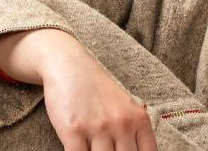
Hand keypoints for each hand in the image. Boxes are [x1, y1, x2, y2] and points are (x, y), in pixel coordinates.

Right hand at [0, 28, 157, 150]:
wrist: (69, 65)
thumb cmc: (97, 89)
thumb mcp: (125, 106)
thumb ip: (135, 132)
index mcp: (139, 119)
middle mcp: (121, 124)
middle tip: (106, 150)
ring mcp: (98, 127)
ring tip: (92, 148)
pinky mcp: (73, 130)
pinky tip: (79, 149)